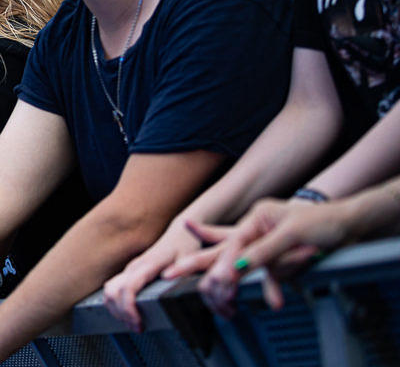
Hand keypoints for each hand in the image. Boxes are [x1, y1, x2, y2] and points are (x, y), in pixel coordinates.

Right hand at [103, 220, 208, 331]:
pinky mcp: (130, 272)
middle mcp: (134, 267)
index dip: (128, 309)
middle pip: (112, 292)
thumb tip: (167, 278)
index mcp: (147, 265)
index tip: (138, 324)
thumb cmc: (185, 247)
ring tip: (133, 323)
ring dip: (115, 309)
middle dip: (121, 313)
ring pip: (108, 291)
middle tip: (137, 327)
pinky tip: (128, 314)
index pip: (127, 288)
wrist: (180, 233)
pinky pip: (112, 289)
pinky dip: (115, 304)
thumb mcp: (189, 259)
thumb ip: (181, 269)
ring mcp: (130, 269)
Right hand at [193, 198, 334, 314]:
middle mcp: (255, 230)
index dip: (221, 263)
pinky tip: (275, 301)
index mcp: (256, 218)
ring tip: (277, 263)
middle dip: (197, 263)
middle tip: (170, 271)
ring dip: (266, 273)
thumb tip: (240, 266)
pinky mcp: (278, 259)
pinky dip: (274, 288)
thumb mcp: (292, 234)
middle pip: (222, 252)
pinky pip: (271, 277)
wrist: (348, 223)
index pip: (230, 243)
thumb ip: (264, 251)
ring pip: (250, 266)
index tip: (211, 279)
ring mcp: (265, 245)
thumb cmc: (321, 222)